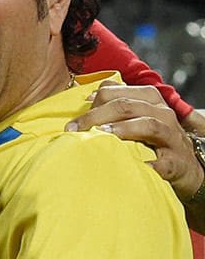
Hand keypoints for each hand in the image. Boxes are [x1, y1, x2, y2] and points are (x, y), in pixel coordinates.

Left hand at [66, 82, 202, 200]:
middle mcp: (162, 113)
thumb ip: (115, 102)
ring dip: (123, 129)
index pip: (115, 92)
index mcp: (149, 98)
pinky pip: (164, 162)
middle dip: (96, 117)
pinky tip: (133, 166)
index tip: (73, 122)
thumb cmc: (153, 137)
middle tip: (75, 131)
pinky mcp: (177, 162)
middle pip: (126, 106)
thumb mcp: (136, 114)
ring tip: (103, 136)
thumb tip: (87, 98)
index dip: (92, 104)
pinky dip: (149, 164)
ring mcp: (172, 137)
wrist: (186, 165)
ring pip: (149, 125)